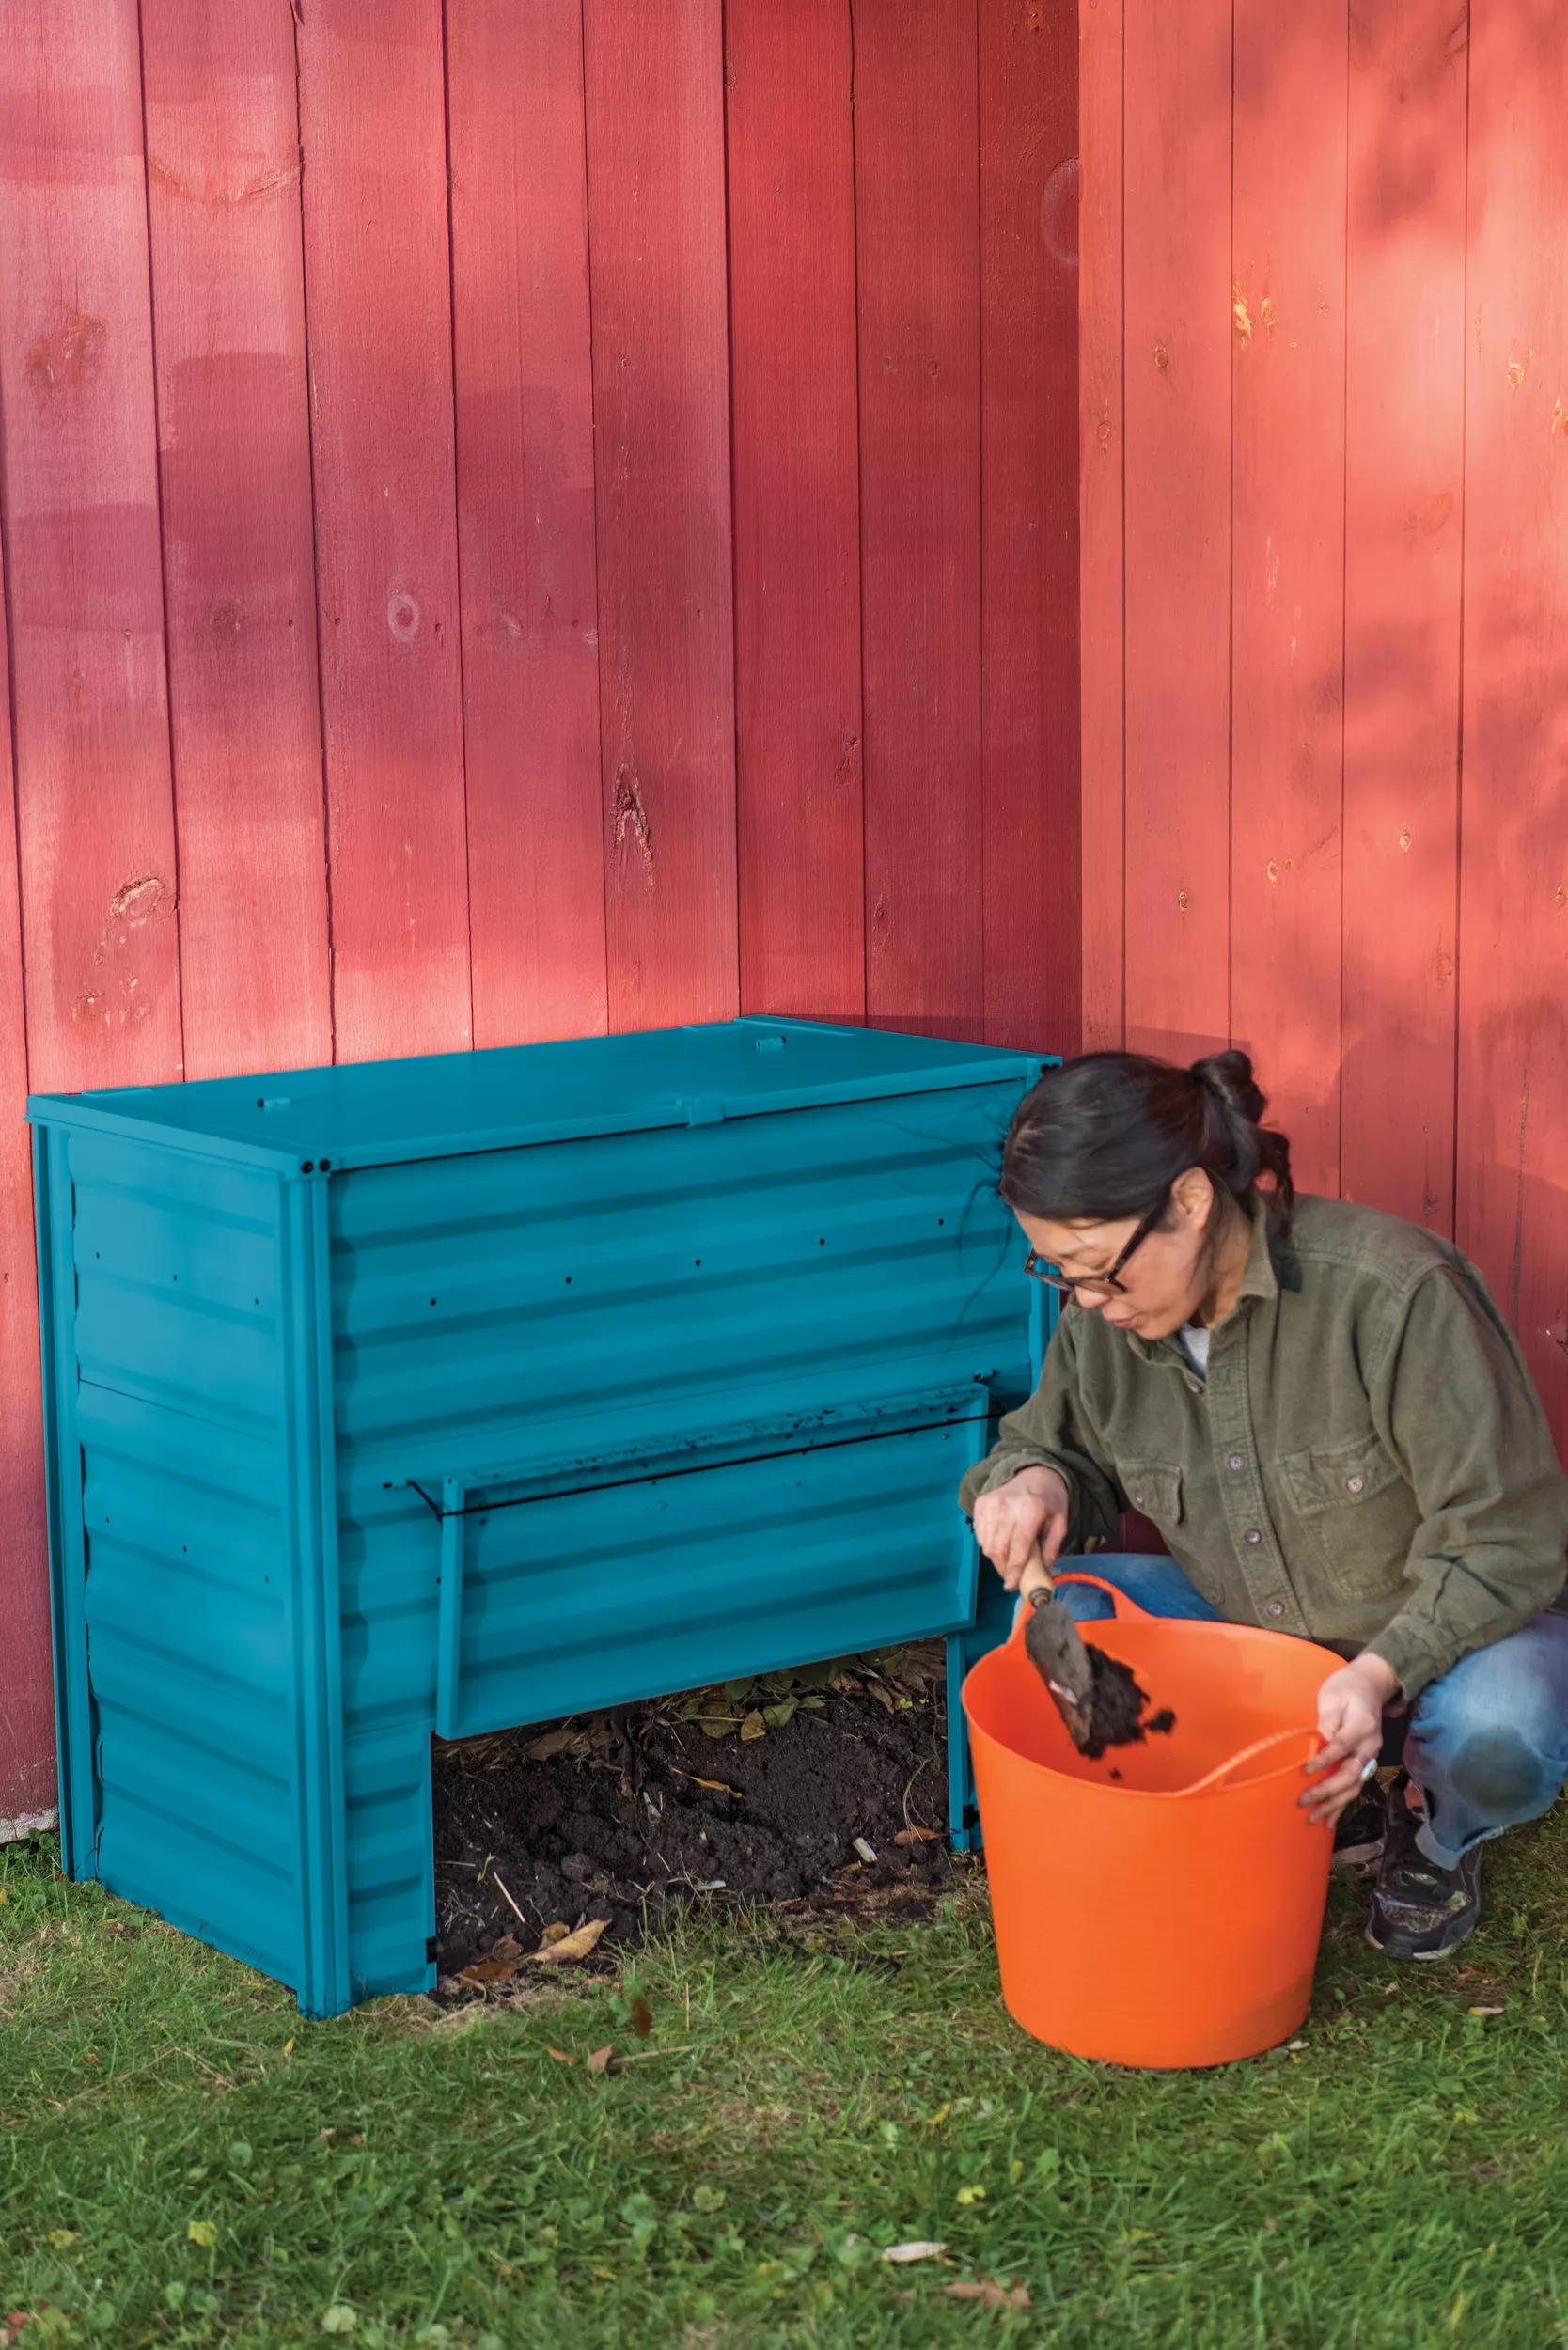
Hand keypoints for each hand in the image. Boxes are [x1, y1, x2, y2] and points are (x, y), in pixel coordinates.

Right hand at [972, 1467, 1070, 1591]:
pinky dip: (988, 1545)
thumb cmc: (1050, 1500)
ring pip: (986, 1544)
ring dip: (996, 1558)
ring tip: (1007, 1559)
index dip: (1013, 1569)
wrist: (1034, 1472)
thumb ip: (1052, 1547)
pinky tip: (1000, 1543)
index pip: (1017, 1547)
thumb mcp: (1060, 1522)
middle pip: (998, 1548)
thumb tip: (1042, 1574)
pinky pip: (979, 1535)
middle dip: (1003, 1568)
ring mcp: (991, 1504)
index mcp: (1030, 1510)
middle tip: (1012, 1575)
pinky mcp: (981, 1503)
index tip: (1010, 1585)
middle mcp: (1006, 1506)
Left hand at [1301, 1653, 1399, 1826]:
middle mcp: (1371, 1745)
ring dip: (1335, 1804)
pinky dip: (1343, 1804)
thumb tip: (1317, 1743)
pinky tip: (1330, 1819)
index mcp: (1363, 1725)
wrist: (1373, 1684)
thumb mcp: (1333, 1695)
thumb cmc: (1347, 1687)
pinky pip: (1356, 1786)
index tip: (1305, 1771)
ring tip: (1314, 1818)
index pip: (1342, 1746)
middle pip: (1351, 1773)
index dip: (1324, 1760)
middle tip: (1303, 1800)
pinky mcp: (1366, 1762)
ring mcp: (1371, 1755)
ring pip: (1355, 1785)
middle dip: (1327, 1790)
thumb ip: (1327, 1719)